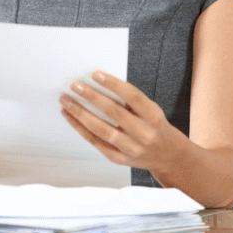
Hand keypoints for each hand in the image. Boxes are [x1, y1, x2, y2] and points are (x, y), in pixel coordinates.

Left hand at [59, 70, 183, 174]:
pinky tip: (70, 117)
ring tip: (66, 101)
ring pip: (101, 129)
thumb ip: (130, 100)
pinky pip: (96, 142)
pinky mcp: (119, 159)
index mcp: (153, 116)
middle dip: (91, 97)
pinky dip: (80, 128)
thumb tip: (99, 83)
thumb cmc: (154, 126)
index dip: (113, 84)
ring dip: (80, 113)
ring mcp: (131, 149)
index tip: (95, 74)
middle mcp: (144, 134)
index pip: (132, 96)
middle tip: (74, 85)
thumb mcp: (151, 110)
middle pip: (113, 112)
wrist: (166, 155)